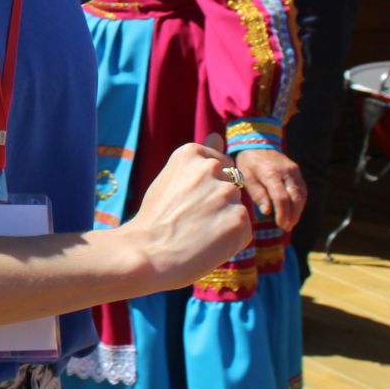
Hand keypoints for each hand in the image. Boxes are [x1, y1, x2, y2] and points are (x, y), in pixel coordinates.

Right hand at [124, 135, 252, 289]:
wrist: (146, 253)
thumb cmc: (154, 219)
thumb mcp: (172, 178)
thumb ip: (198, 160)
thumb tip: (217, 135)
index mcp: (191, 152)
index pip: (219, 164)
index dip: (204, 187)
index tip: (185, 200)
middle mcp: (212, 168)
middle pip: (228, 185)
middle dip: (216, 203)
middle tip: (189, 219)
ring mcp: (228, 193)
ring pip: (236, 207)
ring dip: (223, 220)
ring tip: (197, 233)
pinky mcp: (240, 220)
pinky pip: (243, 229)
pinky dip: (230, 239)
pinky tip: (207, 244)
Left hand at [234, 147, 305, 231]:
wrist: (256, 143)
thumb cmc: (248, 162)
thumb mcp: (245, 177)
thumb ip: (257, 194)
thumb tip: (267, 212)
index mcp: (270, 173)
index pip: (281, 197)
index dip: (283, 214)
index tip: (280, 224)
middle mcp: (285, 171)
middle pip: (296, 197)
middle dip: (293, 215)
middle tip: (286, 227)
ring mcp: (293, 170)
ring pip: (301, 194)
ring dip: (298, 211)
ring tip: (290, 223)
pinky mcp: (296, 170)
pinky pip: (302, 189)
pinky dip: (300, 202)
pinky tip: (294, 211)